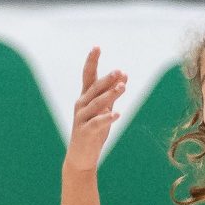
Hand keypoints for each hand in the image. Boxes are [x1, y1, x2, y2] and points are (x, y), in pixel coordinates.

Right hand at [66, 48, 127, 173]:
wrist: (81, 157)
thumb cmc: (93, 132)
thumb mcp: (104, 110)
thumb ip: (111, 94)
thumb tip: (123, 75)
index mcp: (85, 98)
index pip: (88, 76)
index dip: (92, 61)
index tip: (97, 47)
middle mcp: (81, 105)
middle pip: (94, 89)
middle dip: (107, 79)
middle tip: (119, 71)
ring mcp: (82, 119)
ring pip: (97, 104)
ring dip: (110, 95)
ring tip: (122, 87)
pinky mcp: (85, 132)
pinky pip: (97, 123)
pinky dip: (107, 118)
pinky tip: (117, 115)